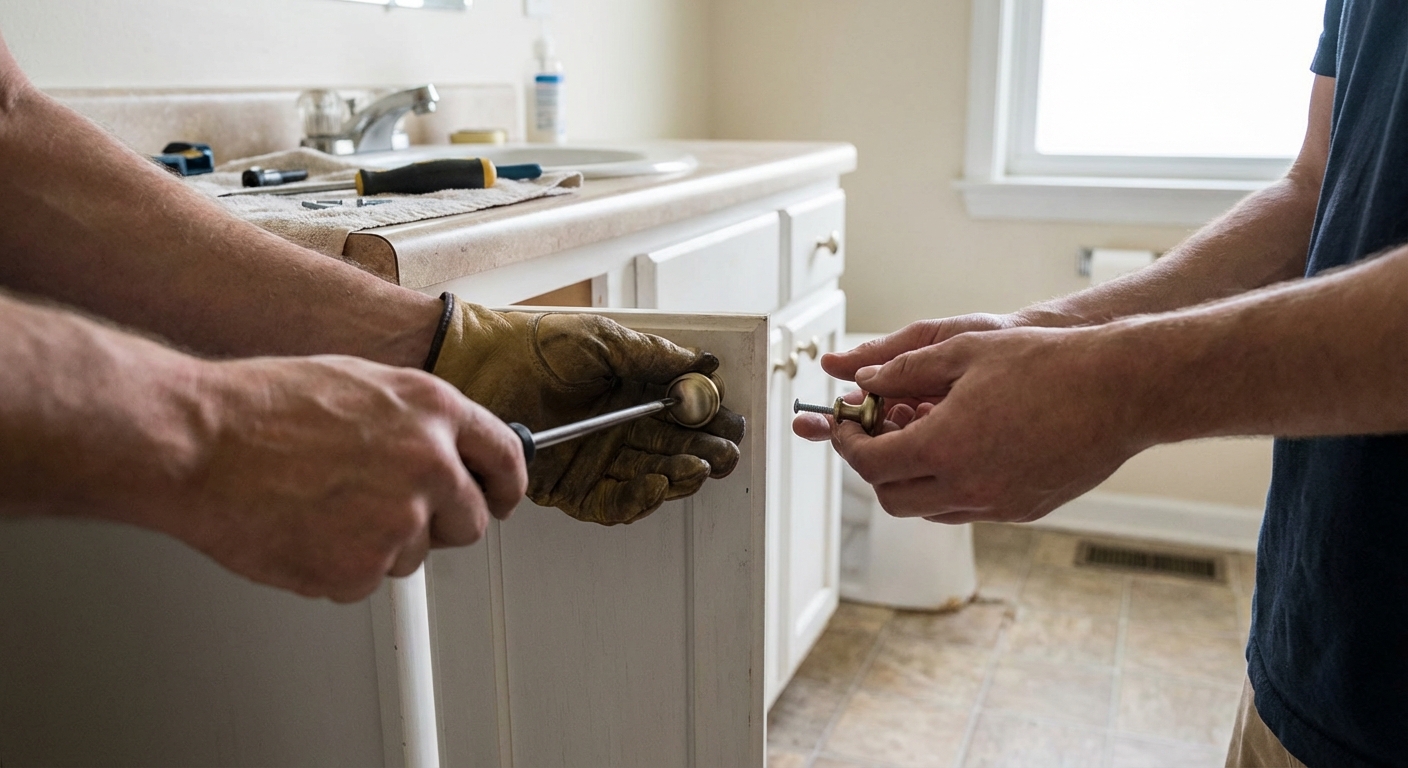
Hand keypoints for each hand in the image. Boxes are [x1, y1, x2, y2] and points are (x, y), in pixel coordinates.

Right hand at [172, 356, 526, 601]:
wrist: (198, 443)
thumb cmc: (260, 408)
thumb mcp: (361, 384)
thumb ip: (415, 420)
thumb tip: (446, 447)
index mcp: (433, 410)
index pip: (506, 458)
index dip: (506, 485)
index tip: (502, 498)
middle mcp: (429, 464)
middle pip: (471, 521)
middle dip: (441, 525)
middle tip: (390, 514)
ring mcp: (399, 520)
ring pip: (415, 555)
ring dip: (380, 545)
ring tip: (322, 507)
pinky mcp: (361, 568)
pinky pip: (367, 581)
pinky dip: (339, 567)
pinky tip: (304, 530)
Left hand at [432, 300, 745, 524]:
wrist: (478, 365)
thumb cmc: (532, 344)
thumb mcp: (603, 340)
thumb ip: (653, 356)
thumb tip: (700, 363)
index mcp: (628, 393)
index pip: (680, 415)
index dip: (707, 420)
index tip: (728, 421)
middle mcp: (615, 430)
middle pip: (672, 451)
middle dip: (703, 454)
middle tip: (724, 453)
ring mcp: (594, 460)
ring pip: (651, 479)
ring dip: (678, 477)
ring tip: (697, 467)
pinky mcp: (569, 487)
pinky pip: (612, 504)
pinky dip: (638, 499)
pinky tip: (657, 484)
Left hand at [801, 326, 1147, 523]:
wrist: (1121, 388)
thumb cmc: (1046, 362)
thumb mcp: (965, 349)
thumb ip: (905, 369)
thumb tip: (864, 380)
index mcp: (943, 447)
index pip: (870, 463)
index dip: (847, 444)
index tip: (844, 426)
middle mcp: (967, 486)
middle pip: (892, 497)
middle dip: (873, 468)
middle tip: (874, 436)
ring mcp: (998, 505)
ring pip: (929, 510)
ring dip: (911, 481)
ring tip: (919, 438)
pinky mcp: (1025, 510)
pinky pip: (968, 510)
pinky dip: (949, 488)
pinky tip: (961, 450)